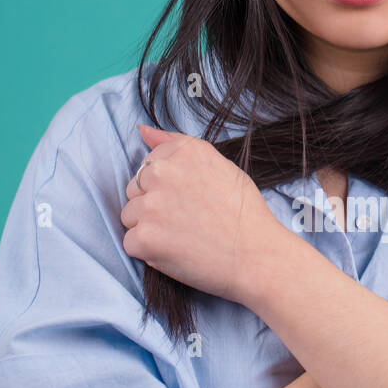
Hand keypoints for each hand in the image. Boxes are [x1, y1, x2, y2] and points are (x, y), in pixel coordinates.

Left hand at [120, 124, 285, 305]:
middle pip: (135, 188)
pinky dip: (148, 252)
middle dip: (153, 205)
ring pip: (130, 216)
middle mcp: (163, 172)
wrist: (256, 257)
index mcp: (183, 151)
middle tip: (187, 221)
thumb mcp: (219, 165)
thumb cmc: (244, 214)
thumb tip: (142, 130)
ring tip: (183, 237)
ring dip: (149, 228)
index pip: (150, 164)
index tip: (188, 200)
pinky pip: (131, 243)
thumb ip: (175, 144)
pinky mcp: (144, 238)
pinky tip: (176, 252)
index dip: (167, 187)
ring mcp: (151, 206)